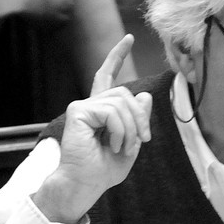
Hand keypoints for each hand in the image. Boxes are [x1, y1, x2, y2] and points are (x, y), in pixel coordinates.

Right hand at [33, 34, 151, 223]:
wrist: (84, 185)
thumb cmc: (103, 171)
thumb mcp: (131, 145)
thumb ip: (138, 121)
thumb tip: (144, 94)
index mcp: (100, 111)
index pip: (108, 77)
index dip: (116, 57)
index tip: (127, 38)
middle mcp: (90, 105)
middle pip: (127, 94)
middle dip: (141, 118)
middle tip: (143, 141)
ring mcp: (83, 107)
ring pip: (122, 102)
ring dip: (131, 128)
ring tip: (123, 148)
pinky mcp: (78, 111)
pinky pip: (112, 111)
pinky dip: (120, 131)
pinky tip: (113, 145)